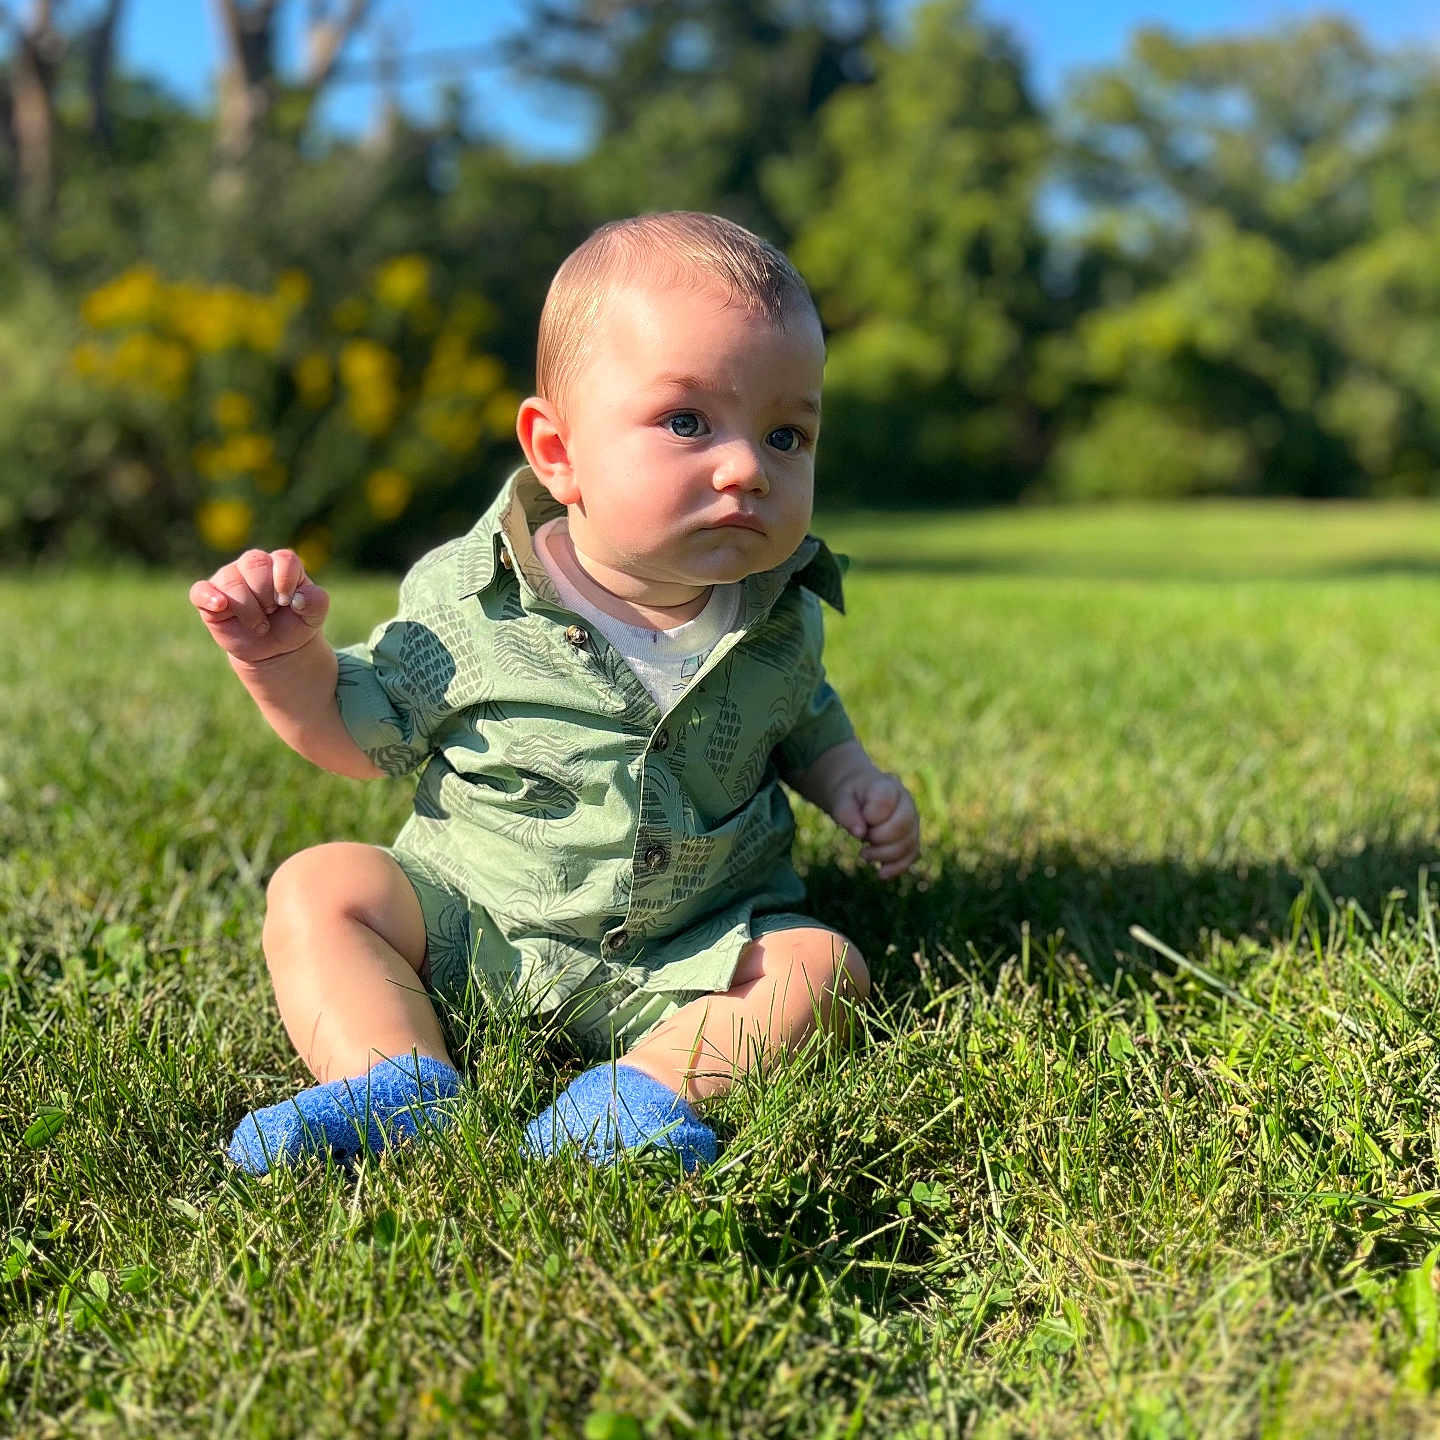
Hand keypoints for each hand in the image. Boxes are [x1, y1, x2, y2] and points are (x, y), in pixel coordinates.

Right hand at [189, 548, 329, 665]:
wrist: (276, 649)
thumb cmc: (295, 624)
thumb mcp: (314, 615)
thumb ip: (316, 601)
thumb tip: (297, 598)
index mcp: (281, 564)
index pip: (283, 559)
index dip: (286, 581)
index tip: (289, 602)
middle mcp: (252, 565)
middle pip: (255, 564)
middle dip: (266, 594)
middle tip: (272, 611)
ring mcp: (229, 579)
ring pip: (231, 580)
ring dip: (248, 608)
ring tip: (259, 624)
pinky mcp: (209, 597)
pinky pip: (200, 590)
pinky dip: (208, 597)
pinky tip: (220, 606)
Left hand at [829, 767, 919, 879]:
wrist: (859, 797)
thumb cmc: (850, 796)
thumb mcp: (840, 799)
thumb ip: (846, 812)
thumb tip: (859, 833)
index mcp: (889, 786)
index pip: (887, 799)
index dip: (871, 815)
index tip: (861, 818)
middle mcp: (906, 803)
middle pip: (903, 825)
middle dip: (879, 838)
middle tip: (862, 839)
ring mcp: (912, 822)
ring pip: (909, 843)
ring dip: (885, 855)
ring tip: (864, 855)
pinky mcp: (911, 839)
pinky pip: (911, 856)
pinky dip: (897, 868)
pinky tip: (881, 874)